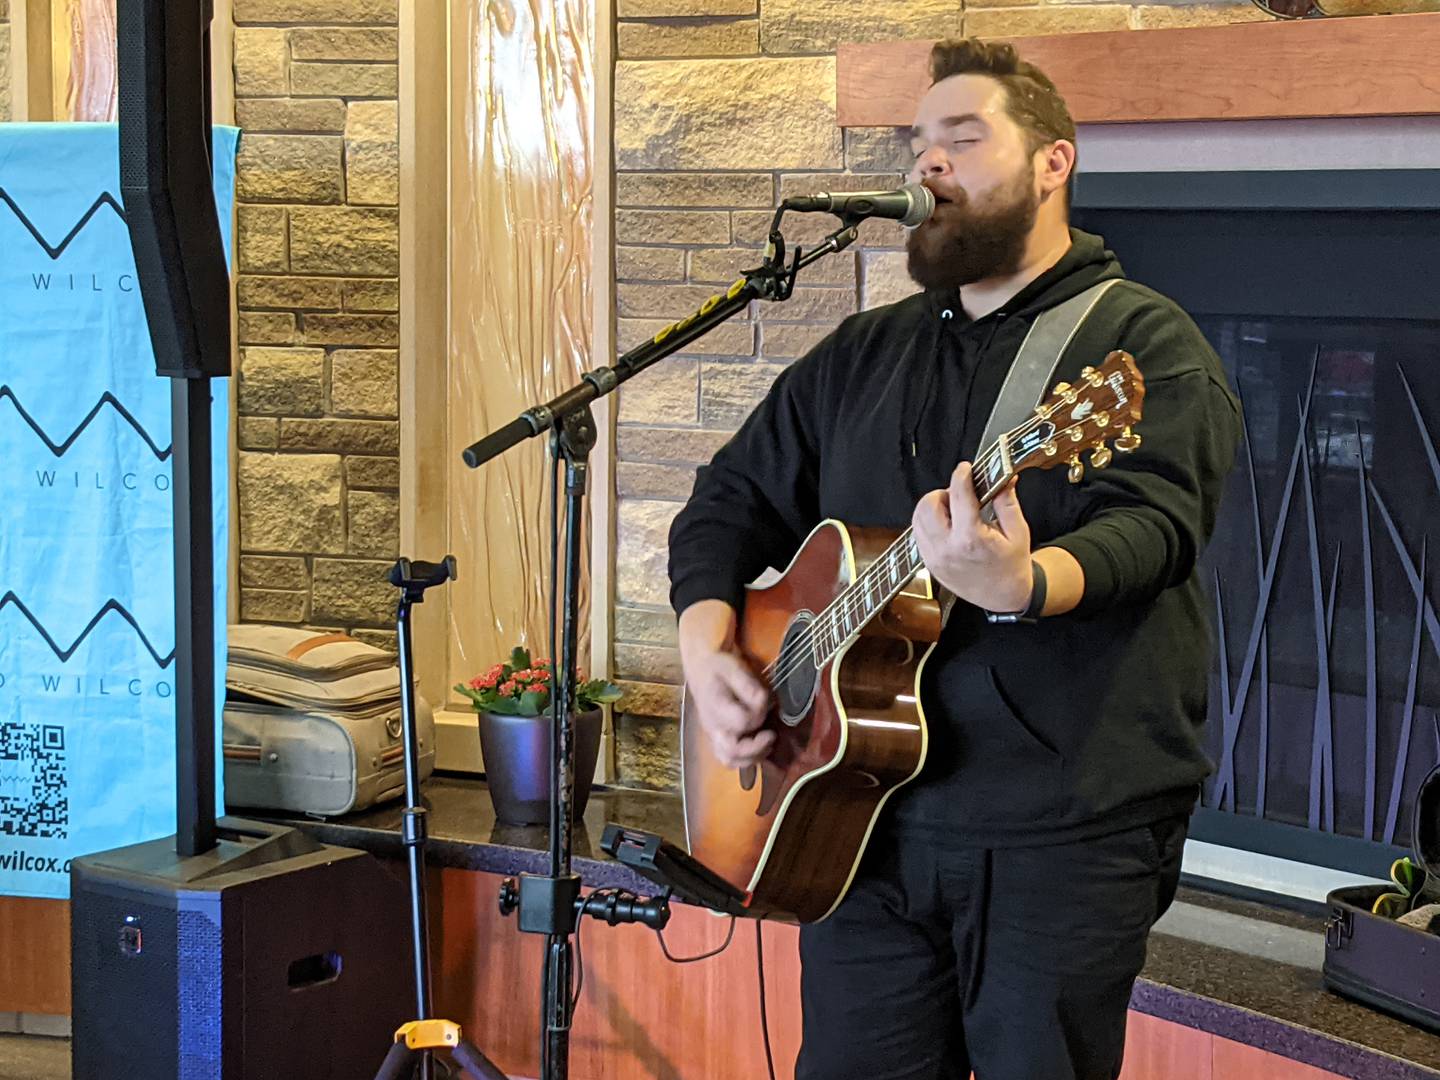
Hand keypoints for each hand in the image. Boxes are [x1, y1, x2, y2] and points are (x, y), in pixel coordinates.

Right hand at [678, 600, 774, 768]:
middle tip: (771, 735)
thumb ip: (749, 686)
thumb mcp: (734, 668)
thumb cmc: (719, 667)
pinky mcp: (716, 738)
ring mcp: (713, 734)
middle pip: (732, 751)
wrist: (700, 669)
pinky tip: (759, 748)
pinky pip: (728, 759)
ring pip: (729, 760)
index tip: (766, 703)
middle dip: (756, 749)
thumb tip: (763, 702)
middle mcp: (712, 725)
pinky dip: (744, 760)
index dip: (758, 715)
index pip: (741, 722)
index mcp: (716, 705)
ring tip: (767, 744)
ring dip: (752, 758)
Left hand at [912, 462, 1033, 612]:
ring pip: (918, 518)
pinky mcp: (928, 564)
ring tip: (954, 512)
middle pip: (928, 505)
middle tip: (960, 498)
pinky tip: (947, 525)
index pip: (959, 497)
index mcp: (971, 539)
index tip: (965, 468)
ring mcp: (934, 558)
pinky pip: (918, 533)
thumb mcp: (1018, 532)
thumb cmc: (1012, 566)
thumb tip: (1005, 476)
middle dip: (943, 494)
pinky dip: (929, 523)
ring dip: (933, 507)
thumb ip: (1007, 501)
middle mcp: (947, 549)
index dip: (961, 476)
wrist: (1003, 598)